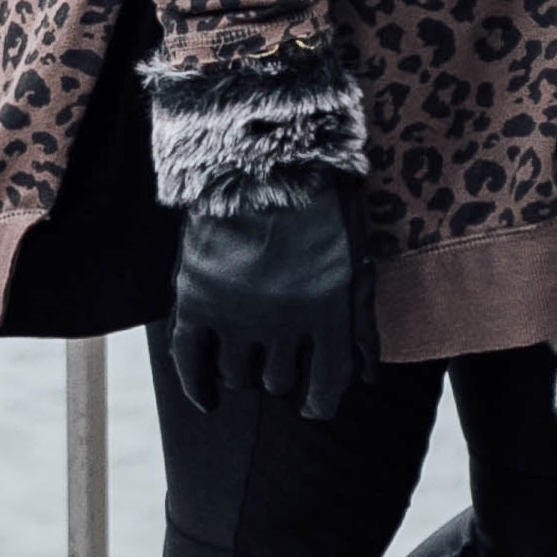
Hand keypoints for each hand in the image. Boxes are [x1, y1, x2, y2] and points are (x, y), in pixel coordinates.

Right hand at [165, 180, 373, 418]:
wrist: (261, 152)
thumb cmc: (321, 198)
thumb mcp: (356, 254)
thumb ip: (361, 321)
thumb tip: (367, 377)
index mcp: (328, 310)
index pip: (327, 384)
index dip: (321, 401)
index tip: (315, 404)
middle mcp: (282, 322)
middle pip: (279, 380)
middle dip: (283, 372)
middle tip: (281, 353)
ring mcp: (235, 313)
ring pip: (239, 374)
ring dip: (246, 370)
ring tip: (248, 353)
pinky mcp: (196, 298)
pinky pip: (190, 360)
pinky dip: (197, 384)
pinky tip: (207, 397)